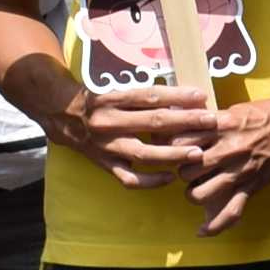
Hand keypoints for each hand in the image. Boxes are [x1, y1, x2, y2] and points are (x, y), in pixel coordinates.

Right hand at [56, 82, 212, 188]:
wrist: (59, 114)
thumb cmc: (95, 98)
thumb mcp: (114, 88)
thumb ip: (142, 95)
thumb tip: (181, 97)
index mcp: (112, 98)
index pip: (150, 96)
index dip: (176, 96)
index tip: (201, 95)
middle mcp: (109, 121)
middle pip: (152, 122)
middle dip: (185, 122)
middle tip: (210, 122)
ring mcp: (106, 145)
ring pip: (143, 153)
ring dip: (172, 154)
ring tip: (197, 153)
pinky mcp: (104, 163)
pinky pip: (129, 178)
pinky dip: (150, 181)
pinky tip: (170, 178)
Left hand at [184, 80, 269, 231]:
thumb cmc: (266, 113)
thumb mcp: (233, 110)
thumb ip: (210, 121)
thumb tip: (186, 126)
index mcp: (220, 128)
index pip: (180, 143)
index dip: (172, 149)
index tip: (174, 151)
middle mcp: (227, 150)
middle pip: (186, 170)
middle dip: (183, 172)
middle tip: (189, 170)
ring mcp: (239, 170)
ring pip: (200, 193)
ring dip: (194, 194)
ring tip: (198, 188)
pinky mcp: (253, 185)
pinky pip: (231, 211)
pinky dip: (215, 225)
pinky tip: (202, 231)